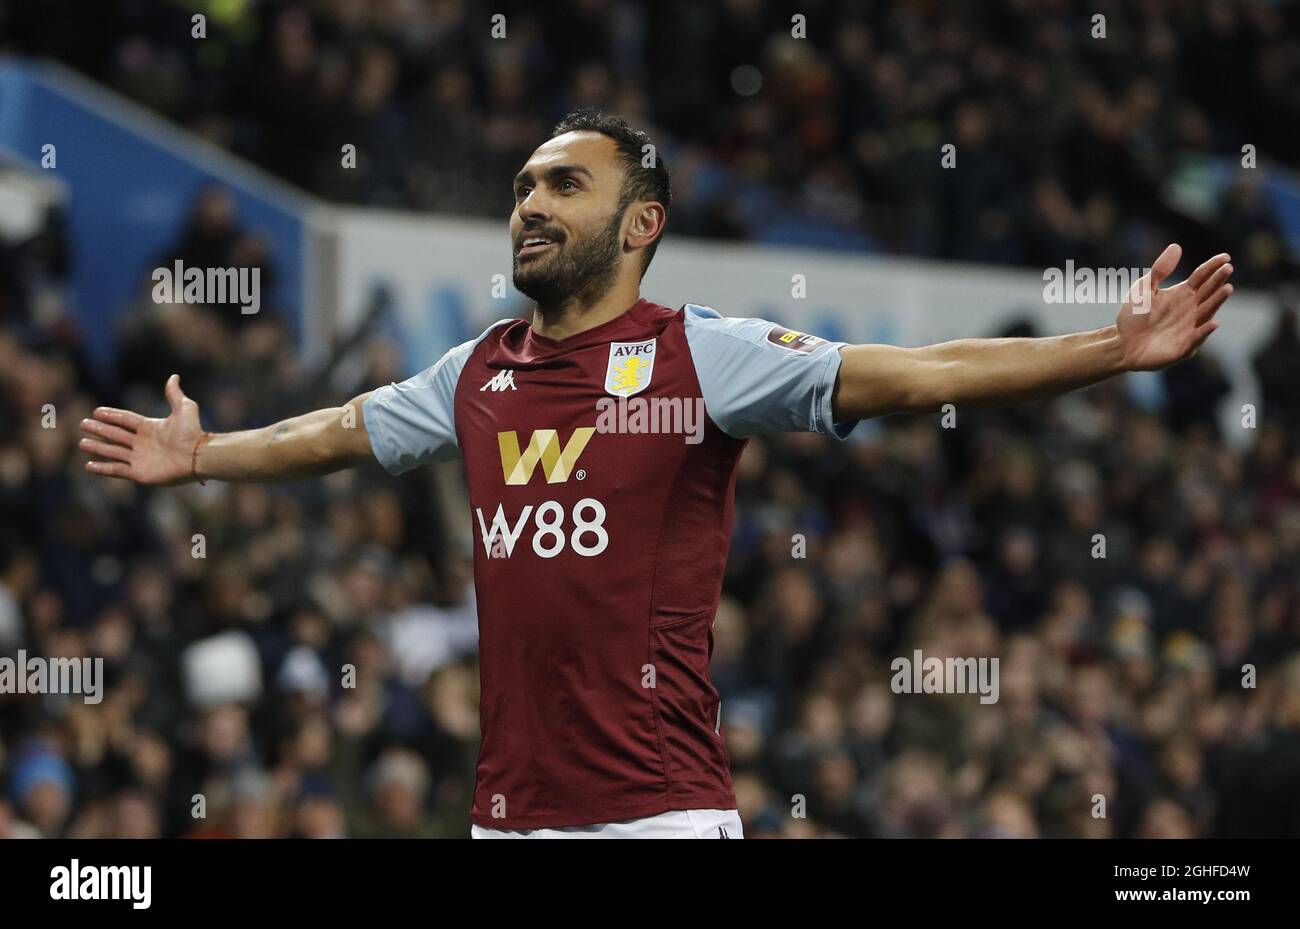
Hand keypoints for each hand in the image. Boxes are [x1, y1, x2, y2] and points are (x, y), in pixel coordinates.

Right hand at [80, 374, 203, 484]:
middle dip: (99, 430)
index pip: (125, 420)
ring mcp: (140, 458)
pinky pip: (117, 471)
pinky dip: (103, 468)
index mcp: (150, 428)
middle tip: (83, 424)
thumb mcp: (184, 408)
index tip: (96, 411)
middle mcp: (142, 443)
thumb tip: (174, 376)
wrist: (198, 456)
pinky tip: (88, 465)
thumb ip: (174, 394)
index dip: (112, 415)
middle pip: (115, 434)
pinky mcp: (139, 473)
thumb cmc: (192, 433)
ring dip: (97, 447)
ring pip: (113, 451)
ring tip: (82, 443)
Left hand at [1116, 244, 1233, 371]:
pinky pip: (1196, 338)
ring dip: (1217, 302)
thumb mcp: (1144, 289)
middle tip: (1228, 269)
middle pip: (1208, 293)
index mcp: (1183, 294)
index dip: (1213, 267)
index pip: (1202, 277)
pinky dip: (1204, 332)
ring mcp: (1190, 328)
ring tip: (1227, 289)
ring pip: (1207, 313)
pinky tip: (1213, 323)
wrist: (1122, 344)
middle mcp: (1191, 309)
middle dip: (1218, 281)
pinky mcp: (1184, 347)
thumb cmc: (1134, 316)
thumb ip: (1159, 270)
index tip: (1225, 257)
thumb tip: (1176, 246)